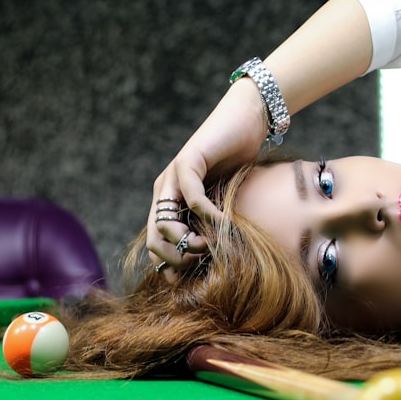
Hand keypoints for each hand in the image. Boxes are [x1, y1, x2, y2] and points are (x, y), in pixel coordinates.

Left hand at [148, 79, 268, 280]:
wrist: (245, 122)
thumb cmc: (239, 164)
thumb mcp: (223, 205)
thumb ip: (211, 227)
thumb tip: (213, 264)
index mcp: (169, 204)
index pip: (156, 247)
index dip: (173, 268)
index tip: (197, 277)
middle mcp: (164, 192)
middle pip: (154, 240)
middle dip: (178, 260)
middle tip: (204, 260)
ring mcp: (172, 177)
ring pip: (164, 223)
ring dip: (189, 242)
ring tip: (211, 245)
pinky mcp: (188, 161)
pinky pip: (192, 198)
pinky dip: (209, 216)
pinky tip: (226, 223)